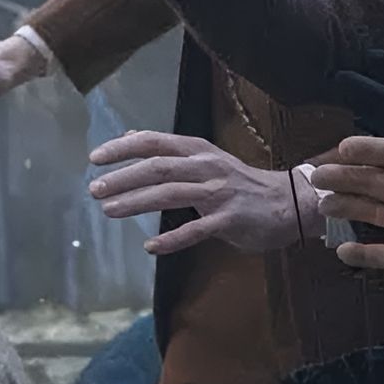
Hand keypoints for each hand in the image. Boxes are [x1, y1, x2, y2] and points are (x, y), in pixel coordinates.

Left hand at [88, 131, 306, 254]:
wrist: (288, 202)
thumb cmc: (240, 183)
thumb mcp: (204, 158)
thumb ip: (169, 151)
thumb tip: (129, 136)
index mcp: (197, 150)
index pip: (154, 142)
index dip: (123, 149)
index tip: (95, 158)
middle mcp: (206, 167)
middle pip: (158, 168)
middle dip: (124, 177)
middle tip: (95, 189)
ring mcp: (219, 193)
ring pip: (171, 194)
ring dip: (137, 203)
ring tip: (110, 211)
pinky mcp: (230, 219)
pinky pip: (196, 229)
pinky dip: (171, 239)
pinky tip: (150, 246)